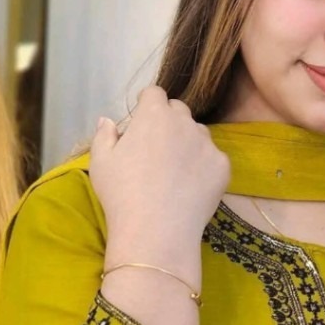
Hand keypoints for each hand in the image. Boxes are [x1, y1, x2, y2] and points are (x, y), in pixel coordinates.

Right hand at [90, 86, 229, 263]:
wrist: (157, 230)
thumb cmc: (121, 193)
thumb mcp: (100, 162)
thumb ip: (104, 135)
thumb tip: (107, 120)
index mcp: (154, 114)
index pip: (154, 94)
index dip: (147, 105)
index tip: (142, 122)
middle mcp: (184, 122)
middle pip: (179, 110)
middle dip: (169, 121)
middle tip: (157, 150)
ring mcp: (207, 144)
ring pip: (198, 134)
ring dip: (188, 142)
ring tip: (176, 172)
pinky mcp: (223, 166)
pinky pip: (213, 159)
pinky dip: (204, 167)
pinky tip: (191, 188)